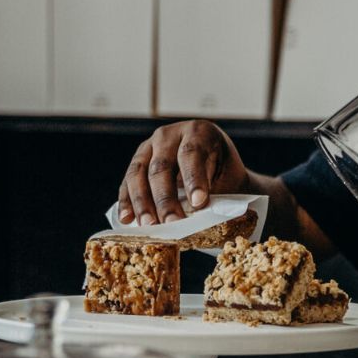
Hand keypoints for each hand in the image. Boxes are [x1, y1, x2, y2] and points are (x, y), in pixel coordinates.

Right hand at [118, 120, 248, 224]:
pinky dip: (126, 202)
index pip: (192, 153)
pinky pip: (127, 182)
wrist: (212, 166)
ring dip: (142, 202)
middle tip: (172, 223)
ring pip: (138, 173)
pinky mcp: (136, 163)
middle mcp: (169, 135)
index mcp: (199, 132)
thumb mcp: (231, 178)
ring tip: (149, 225)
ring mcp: (148, 147)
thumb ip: (225, 196)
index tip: (198, 203)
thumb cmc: (223, 174)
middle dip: (166, 198)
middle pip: (162, 166)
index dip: (193, 178)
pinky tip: (127, 220)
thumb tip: (221, 218)